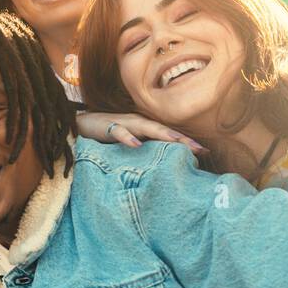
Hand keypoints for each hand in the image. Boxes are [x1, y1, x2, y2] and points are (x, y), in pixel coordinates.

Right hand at [76, 111, 205, 155]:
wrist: (81, 124)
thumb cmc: (108, 135)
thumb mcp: (130, 144)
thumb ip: (145, 151)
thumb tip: (163, 165)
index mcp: (145, 128)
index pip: (169, 135)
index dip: (186, 142)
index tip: (205, 152)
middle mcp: (139, 123)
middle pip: (164, 131)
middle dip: (183, 139)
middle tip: (201, 149)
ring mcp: (125, 123)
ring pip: (147, 128)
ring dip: (164, 134)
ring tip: (179, 142)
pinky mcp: (108, 126)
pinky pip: (119, 132)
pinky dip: (128, 138)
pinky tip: (136, 145)